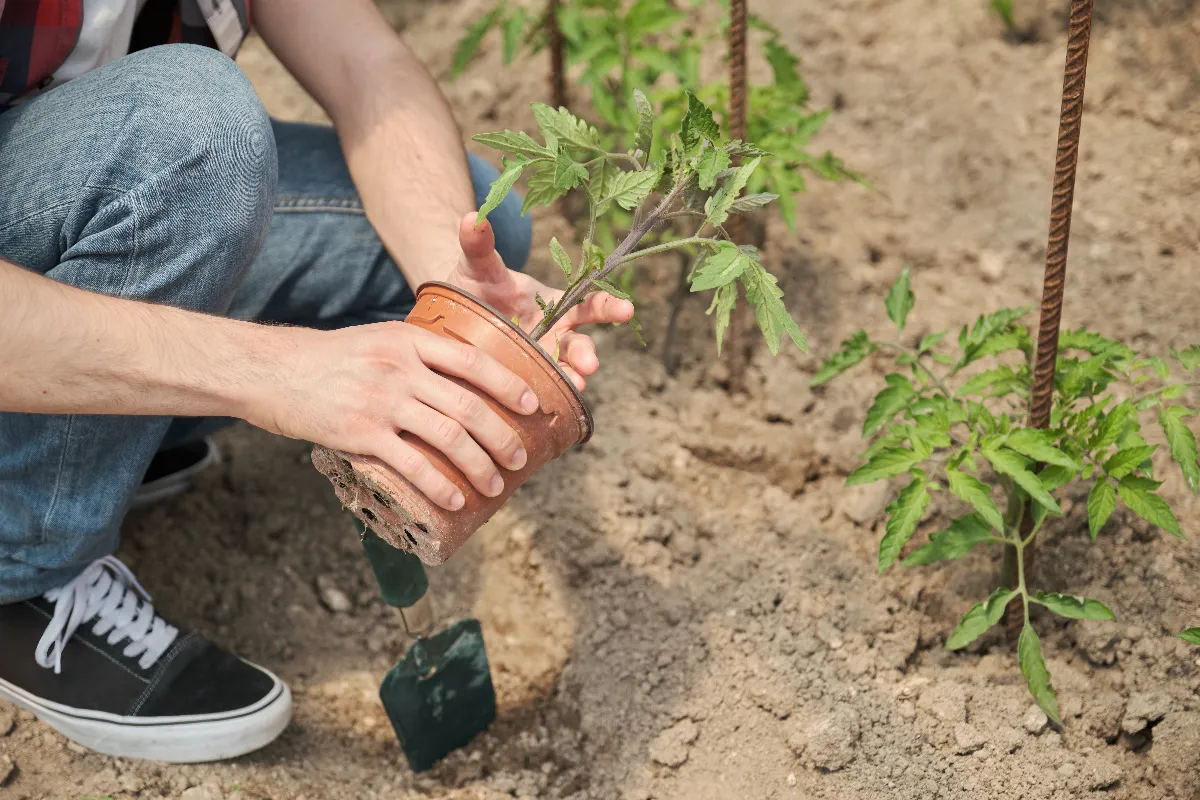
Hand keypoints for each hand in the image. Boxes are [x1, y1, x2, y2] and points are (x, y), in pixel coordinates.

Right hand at [251, 322, 538, 510]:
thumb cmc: (331, 359)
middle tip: (520, 457)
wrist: (272, 371)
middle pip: (468, 405)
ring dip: (480, 465)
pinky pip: (412, 464)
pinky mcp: (360, 433)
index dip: (508, 384)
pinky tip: (456, 499)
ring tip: (495, 485)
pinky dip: (440, 485)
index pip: (473, 360)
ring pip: (448, 437)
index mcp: (410, 340)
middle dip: (502, 436)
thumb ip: (419, 355)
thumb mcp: (380, 340)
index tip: (533, 404)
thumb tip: (464, 380)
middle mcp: (401, 368)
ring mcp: (381, 401)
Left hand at [445, 213, 634, 389]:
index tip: (627, 309)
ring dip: (571, 380)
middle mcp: (553, 335)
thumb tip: (472, 216)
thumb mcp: (476, 266)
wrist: (451, 321)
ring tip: (572, 387)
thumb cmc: (472, 287)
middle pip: (580, 345)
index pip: (588, 303)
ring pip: (564, 373)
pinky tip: (545, 406)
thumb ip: (478, 245)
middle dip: (587, 354)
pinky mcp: (523, 381)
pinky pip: (542, 391)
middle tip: (589, 365)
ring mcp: (539, 361)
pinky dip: (547, 397)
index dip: (609, 306)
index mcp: (552, 304)